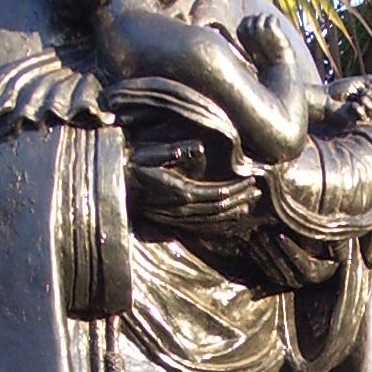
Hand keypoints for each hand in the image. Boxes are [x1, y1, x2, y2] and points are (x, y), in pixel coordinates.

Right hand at [127, 153, 258, 228]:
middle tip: (257, 191)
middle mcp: (181, 208)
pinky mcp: (173, 219)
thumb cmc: (132, 164)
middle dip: (240, 199)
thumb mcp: (151, 153)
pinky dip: (219, 221)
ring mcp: (177, 216)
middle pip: (219, 208)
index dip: (236, 188)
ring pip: (213, 219)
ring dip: (232, 211)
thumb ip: (175, 151)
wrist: (114, 184)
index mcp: (180, 191)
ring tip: (249, 203)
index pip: (217, 193)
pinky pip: (203, 225)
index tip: (251, 179)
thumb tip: (199, 147)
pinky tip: (229, 216)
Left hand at [320, 75, 371, 127]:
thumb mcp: (357, 81)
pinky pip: (364, 118)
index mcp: (369, 96)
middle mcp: (367, 106)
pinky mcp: (355, 121)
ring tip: (360, 98)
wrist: (326, 98)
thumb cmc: (339, 89)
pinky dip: (361, 111)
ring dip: (369, 103)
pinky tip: (353, 105)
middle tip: (364, 92)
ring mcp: (362, 114)